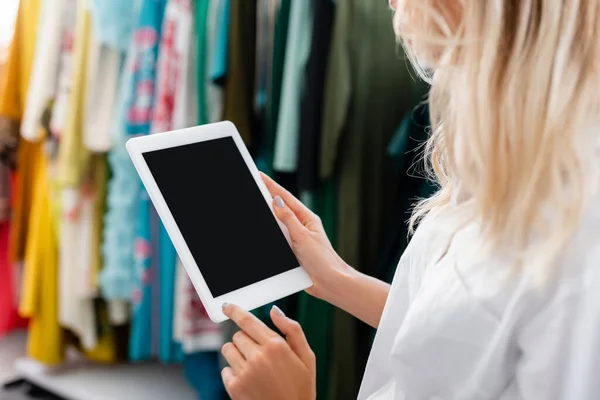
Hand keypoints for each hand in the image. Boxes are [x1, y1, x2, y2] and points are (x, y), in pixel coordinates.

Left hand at [221, 304, 315, 399]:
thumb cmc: (300, 389)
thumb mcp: (307, 358)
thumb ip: (292, 330)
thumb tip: (274, 311)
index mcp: (276, 346)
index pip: (248, 320)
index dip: (235, 311)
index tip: (226, 306)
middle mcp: (258, 357)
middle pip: (238, 334)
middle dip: (246, 340)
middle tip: (260, 355)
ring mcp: (245, 372)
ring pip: (228, 349)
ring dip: (237, 354)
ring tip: (253, 367)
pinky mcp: (235, 387)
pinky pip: (225, 369)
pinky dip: (234, 373)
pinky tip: (249, 381)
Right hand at [260, 173, 350, 299]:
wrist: (330, 283)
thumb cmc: (323, 260)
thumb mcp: (303, 236)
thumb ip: (288, 219)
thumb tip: (276, 202)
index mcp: (307, 218)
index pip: (286, 198)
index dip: (272, 186)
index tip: (260, 175)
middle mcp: (301, 226)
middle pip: (280, 208)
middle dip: (266, 196)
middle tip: (253, 185)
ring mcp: (296, 238)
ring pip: (276, 223)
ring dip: (266, 215)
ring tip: (253, 202)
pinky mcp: (291, 251)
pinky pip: (277, 239)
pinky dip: (269, 233)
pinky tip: (261, 229)